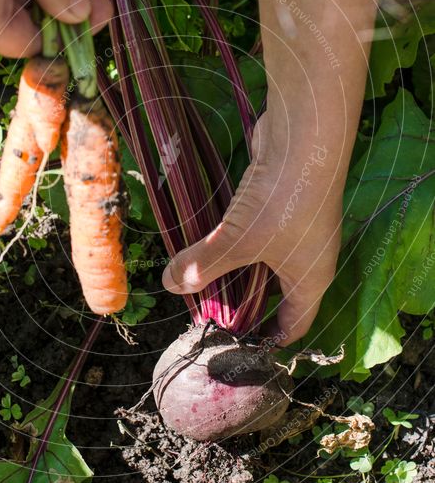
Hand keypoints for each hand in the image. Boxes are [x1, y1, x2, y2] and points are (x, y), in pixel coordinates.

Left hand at [163, 113, 343, 344]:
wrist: (305, 135)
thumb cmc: (284, 202)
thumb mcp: (241, 241)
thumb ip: (205, 264)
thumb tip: (171, 285)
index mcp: (311, 281)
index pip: (294, 326)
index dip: (269, 342)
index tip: (236, 347)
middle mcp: (307, 259)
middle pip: (276, 295)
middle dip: (243, 305)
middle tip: (206, 314)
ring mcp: (295, 229)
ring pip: (263, 261)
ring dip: (235, 270)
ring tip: (200, 280)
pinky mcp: (280, 203)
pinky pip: (257, 234)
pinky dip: (235, 241)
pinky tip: (209, 242)